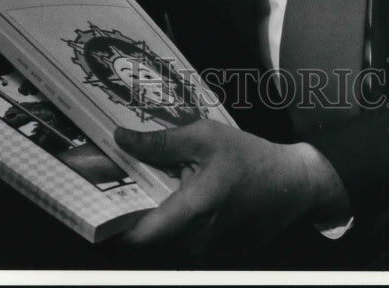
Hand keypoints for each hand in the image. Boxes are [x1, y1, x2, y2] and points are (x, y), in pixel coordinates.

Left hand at [113, 119, 348, 254]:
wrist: (292, 185)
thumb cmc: (250, 158)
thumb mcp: (205, 137)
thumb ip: (161, 140)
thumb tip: (121, 138)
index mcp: (192, 211)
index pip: (135, 238)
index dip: (111, 223)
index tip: (96, 199)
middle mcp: (194, 240)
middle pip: (144, 241)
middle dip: (127, 216)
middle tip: (116, 185)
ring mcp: (204, 251)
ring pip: (161, 243)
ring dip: (149, 219)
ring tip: (144, 186)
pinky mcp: (212, 251)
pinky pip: (179, 242)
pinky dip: (169, 223)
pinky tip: (172, 194)